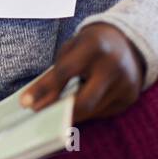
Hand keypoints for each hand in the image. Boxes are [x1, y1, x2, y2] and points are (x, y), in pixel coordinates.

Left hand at [20, 23, 145, 123]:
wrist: (126, 41)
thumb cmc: (89, 46)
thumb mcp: (70, 50)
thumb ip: (55, 74)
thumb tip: (35, 102)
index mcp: (94, 45)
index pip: (65, 72)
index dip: (45, 88)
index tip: (26, 103)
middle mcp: (113, 65)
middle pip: (84, 100)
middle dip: (60, 112)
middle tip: (42, 117)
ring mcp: (126, 83)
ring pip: (92, 110)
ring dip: (72, 114)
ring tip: (56, 111)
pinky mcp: (131, 97)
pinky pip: (103, 112)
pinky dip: (87, 112)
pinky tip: (79, 107)